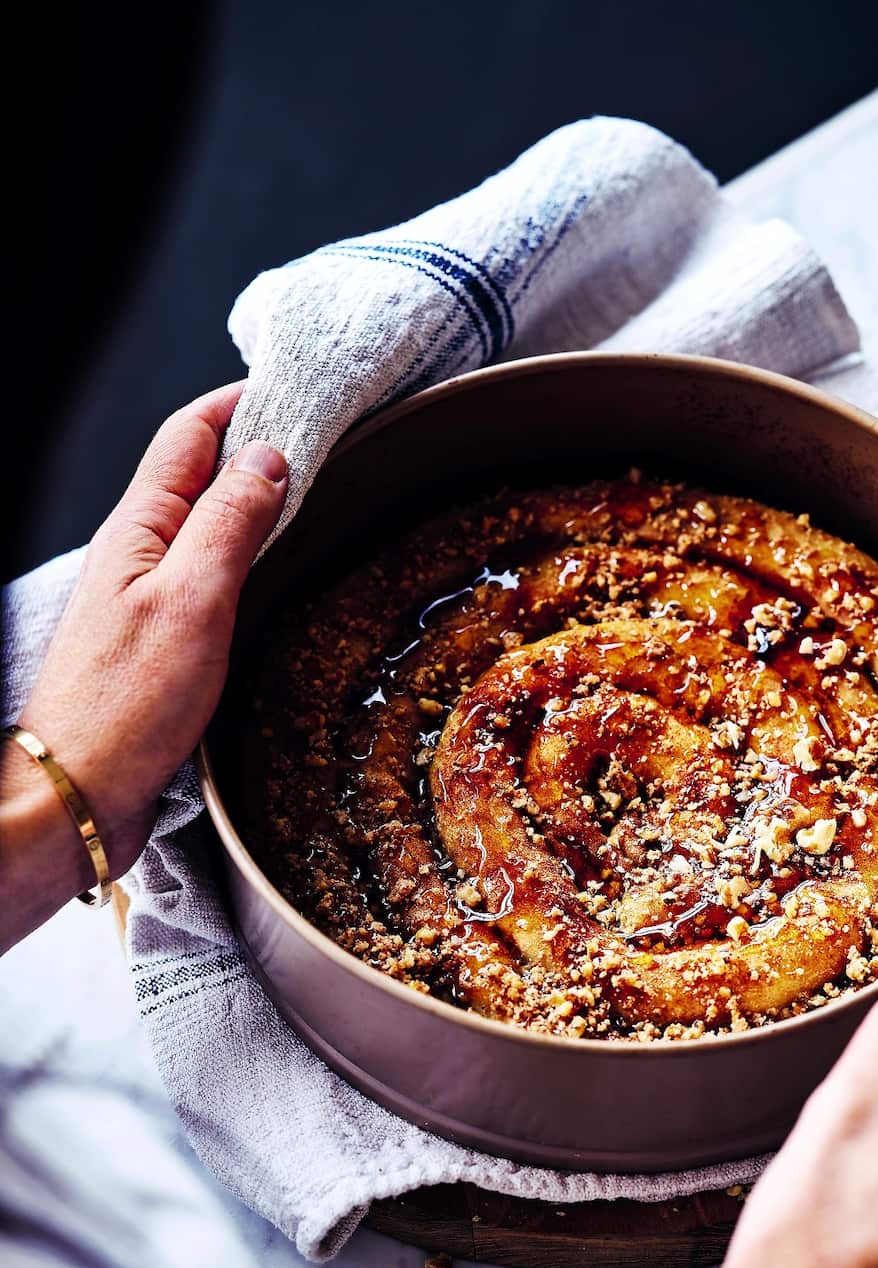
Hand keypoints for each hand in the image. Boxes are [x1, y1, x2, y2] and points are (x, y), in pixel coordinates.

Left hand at [1, 384, 285, 948]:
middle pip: (198, 475)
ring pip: (206, 526)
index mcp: (138, 529)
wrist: (81, 794)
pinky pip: (210, 577)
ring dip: (253, 502)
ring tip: (309, 492)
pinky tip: (274, 571)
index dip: (240, 402)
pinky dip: (247, 557)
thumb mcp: (194, 601)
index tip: (298, 387)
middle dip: (254, 444)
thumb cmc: (126, 707)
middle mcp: (139, 555)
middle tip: (321, 435)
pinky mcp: (163, 643)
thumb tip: (269, 457)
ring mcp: (149, 599)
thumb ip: (231, 525)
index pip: (189, 435)